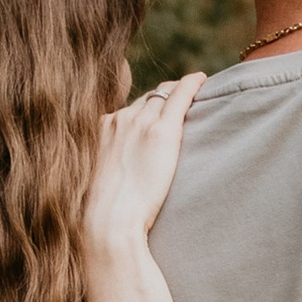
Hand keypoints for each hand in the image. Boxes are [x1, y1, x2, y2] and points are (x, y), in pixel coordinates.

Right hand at [87, 72, 204, 251]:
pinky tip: (203, 80)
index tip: (158, 116)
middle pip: (147, 99)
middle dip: (163, 99)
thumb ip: (109, 170)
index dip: (146, 112)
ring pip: (163, 95)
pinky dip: (192, 85)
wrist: (108, 221)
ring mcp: (139, 122)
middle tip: (182, 103)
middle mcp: (118, 119)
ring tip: (196, 94)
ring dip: (178, 93)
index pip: (128, 111)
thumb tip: (119, 182)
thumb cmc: (104, 215)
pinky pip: (180, 95)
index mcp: (100, 130)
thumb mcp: (98, 183)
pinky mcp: (161, 130)